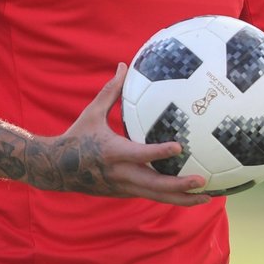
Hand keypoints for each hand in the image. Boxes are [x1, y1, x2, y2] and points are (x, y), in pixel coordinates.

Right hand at [29, 63, 211, 206]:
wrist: (55, 169)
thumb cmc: (76, 136)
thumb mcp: (92, 113)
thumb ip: (111, 91)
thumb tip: (123, 65)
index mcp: (114, 152)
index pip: (140, 154)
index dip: (159, 152)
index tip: (179, 147)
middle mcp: (121, 174)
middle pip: (154, 185)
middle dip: (180, 185)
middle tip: (203, 181)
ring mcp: (124, 187)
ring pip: (156, 196)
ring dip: (182, 198)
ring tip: (208, 197)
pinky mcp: (125, 193)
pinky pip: (151, 195)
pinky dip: (171, 197)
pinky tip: (192, 196)